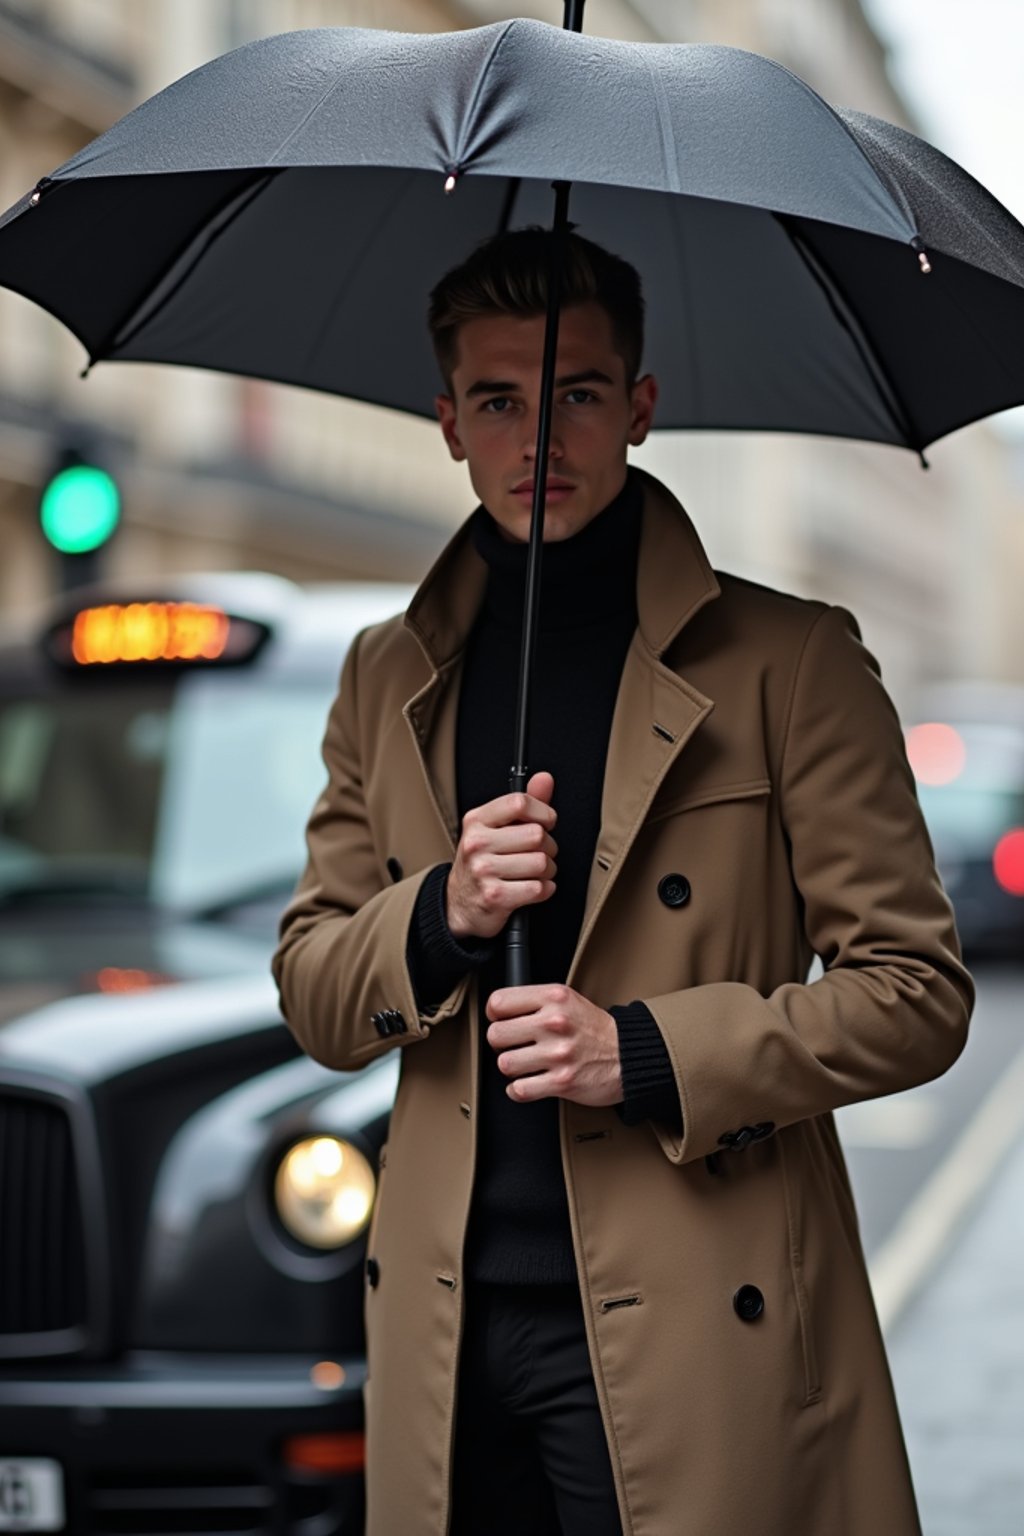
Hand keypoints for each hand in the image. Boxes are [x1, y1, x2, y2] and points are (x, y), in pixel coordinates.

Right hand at [446, 771, 556, 940]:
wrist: (460, 904)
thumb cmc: (482, 862)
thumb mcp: (495, 829)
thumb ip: (523, 804)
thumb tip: (545, 778)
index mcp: (477, 820)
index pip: (519, 803)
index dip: (543, 813)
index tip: (546, 822)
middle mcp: (477, 843)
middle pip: (537, 835)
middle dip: (548, 847)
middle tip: (538, 852)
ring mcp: (484, 871)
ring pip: (542, 863)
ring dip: (548, 871)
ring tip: (534, 872)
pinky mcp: (495, 896)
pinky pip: (539, 888)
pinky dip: (544, 889)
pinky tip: (532, 887)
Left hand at [485, 984, 622, 1107]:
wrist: (628, 1055)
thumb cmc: (595, 1029)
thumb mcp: (568, 1000)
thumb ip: (535, 1001)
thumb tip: (498, 1012)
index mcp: (554, 998)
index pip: (498, 1002)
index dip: (494, 1015)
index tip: (500, 1021)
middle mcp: (555, 1023)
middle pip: (496, 1035)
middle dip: (500, 1044)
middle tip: (512, 1046)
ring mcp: (558, 1054)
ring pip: (505, 1064)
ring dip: (511, 1068)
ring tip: (524, 1065)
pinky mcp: (562, 1082)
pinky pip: (520, 1090)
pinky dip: (519, 1090)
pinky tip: (529, 1083)